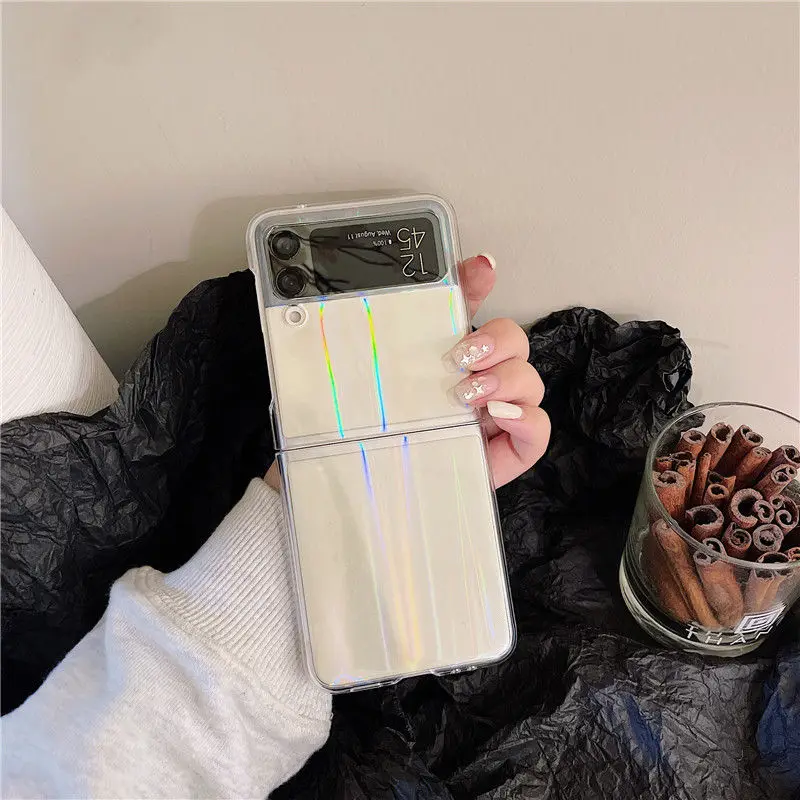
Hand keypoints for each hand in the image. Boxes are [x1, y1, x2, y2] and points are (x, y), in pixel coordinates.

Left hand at [264, 253, 548, 489]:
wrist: (366, 482)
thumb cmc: (376, 430)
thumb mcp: (378, 377)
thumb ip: (396, 336)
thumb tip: (412, 291)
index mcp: (450, 358)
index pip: (473, 308)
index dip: (481, 284)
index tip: (480, 269)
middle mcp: (479, 380)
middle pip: (515, 342)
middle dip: (497, 341)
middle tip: (460, 358)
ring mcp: (498, 415)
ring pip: (530, 380)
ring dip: (506, 379)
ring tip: (467, 395)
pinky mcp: (509, 450)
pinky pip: (539, 428)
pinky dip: (526, 417)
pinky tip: (497, 416)